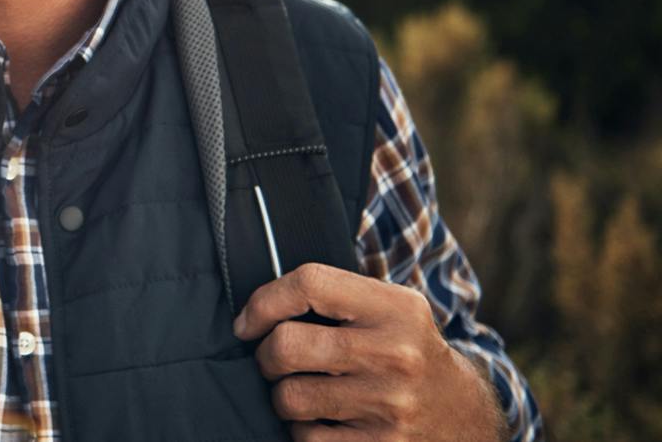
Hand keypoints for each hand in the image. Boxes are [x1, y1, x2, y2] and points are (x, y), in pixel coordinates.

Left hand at [233, 263, 505, 440]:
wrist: (464, 419)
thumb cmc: (406, 353)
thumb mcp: (390, 309)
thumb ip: (336, 296)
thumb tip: (255, 306)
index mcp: (396, 308)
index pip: (309, 284)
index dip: (264, 301)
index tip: (247, 323)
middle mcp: (395, 355)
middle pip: (286, 345)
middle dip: (265, 355)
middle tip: (273, 360)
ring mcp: (389, 406)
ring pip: (289, 397)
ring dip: (282, 396)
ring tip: (301, 390)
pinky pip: (306, 438)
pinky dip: (302, 430)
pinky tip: (322, 421)